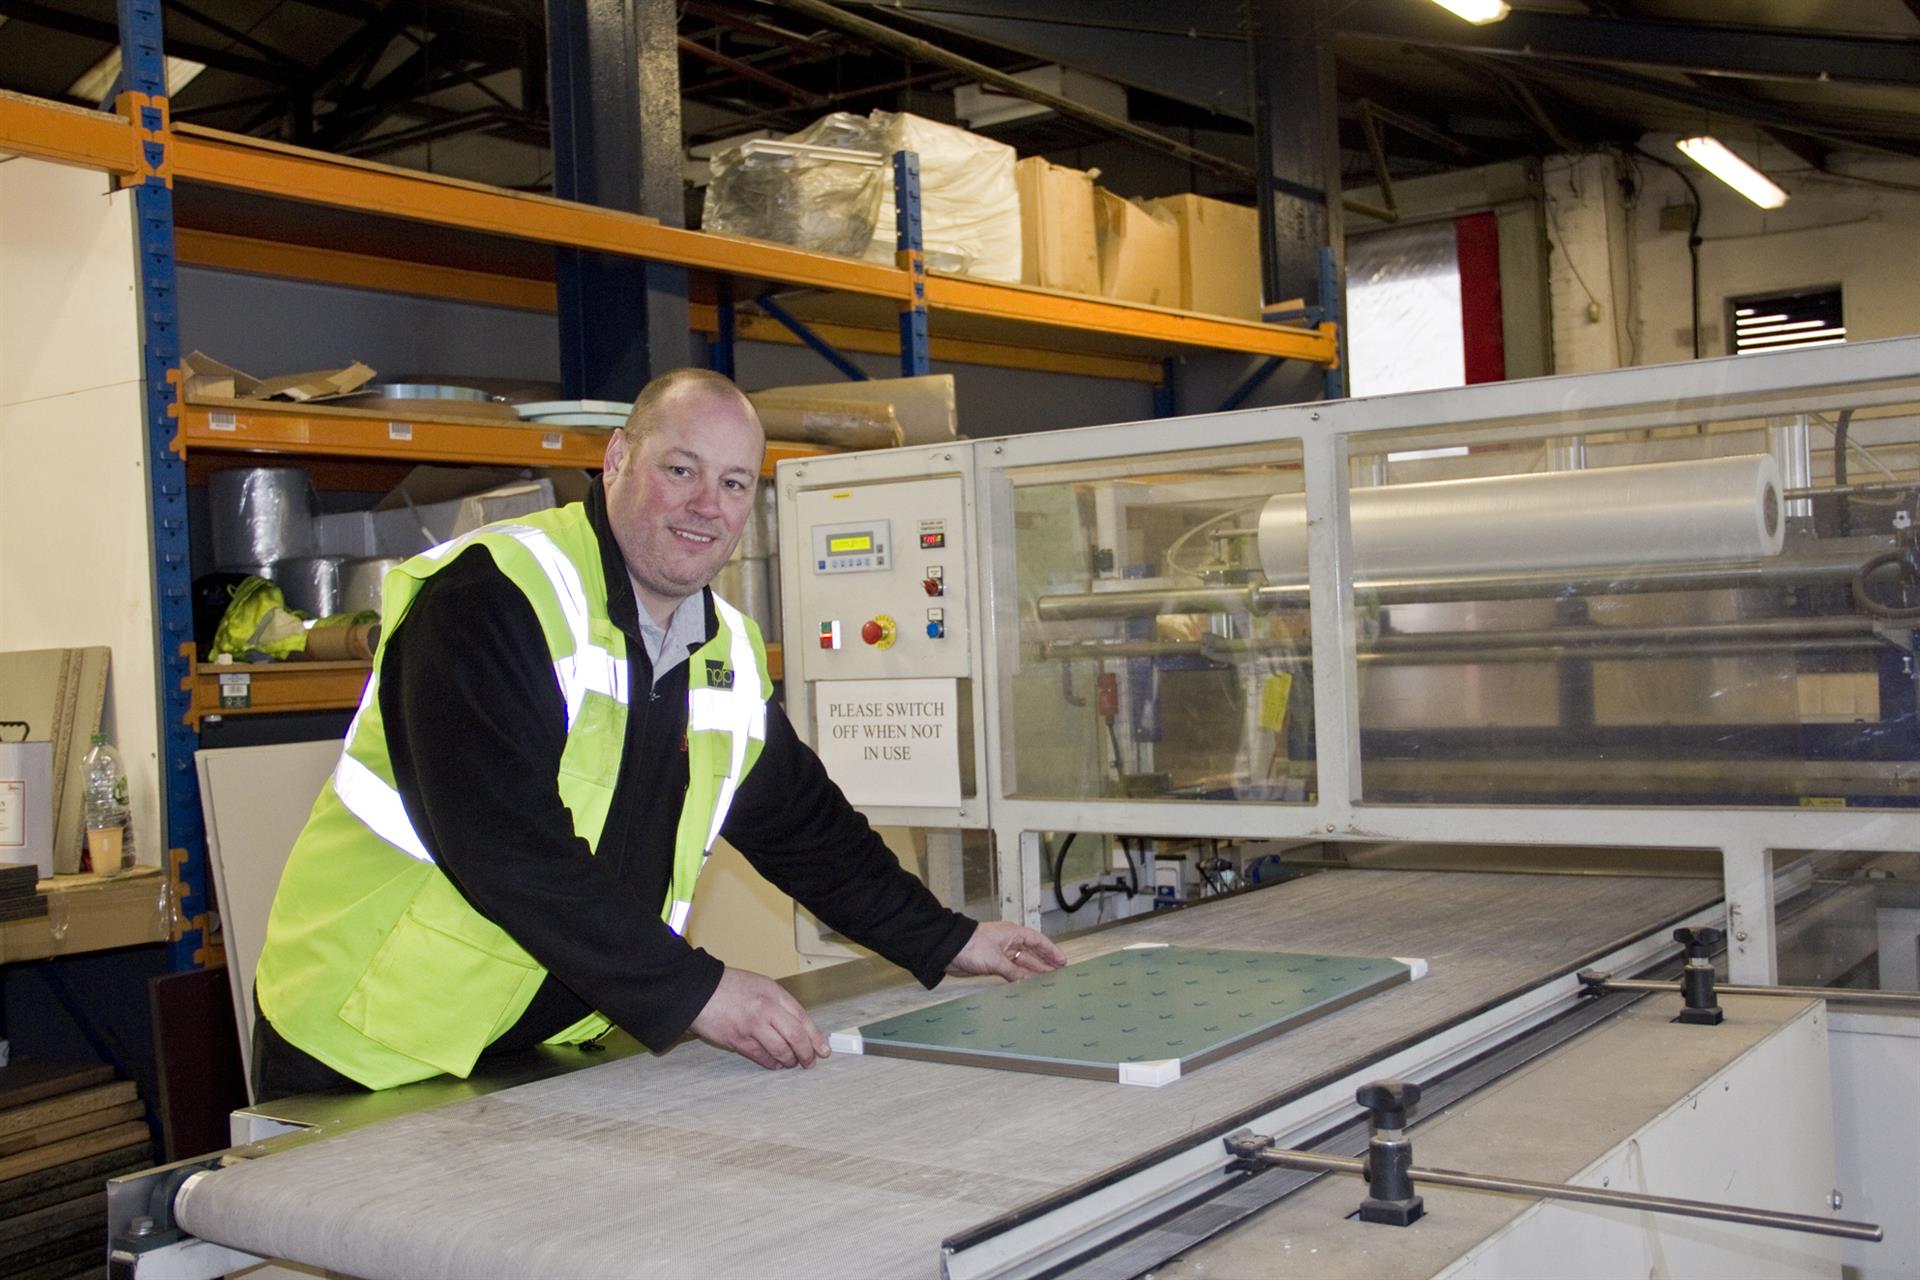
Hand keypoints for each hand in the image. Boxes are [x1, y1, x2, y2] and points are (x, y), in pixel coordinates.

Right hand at [689, 967, 830, 1069]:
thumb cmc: (730, 987)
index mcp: (773, 993)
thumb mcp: (761, 986)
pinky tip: (775, 1064)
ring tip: (792, 1063)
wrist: (698, 991)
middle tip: (810, 1062)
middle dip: (806, 1053)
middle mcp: (765, 1009)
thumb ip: (779, 1004)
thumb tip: (798, 1026)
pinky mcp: (738, 1041)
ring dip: (789, 1060)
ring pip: (780, 1050)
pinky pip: (761, 1057)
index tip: (823, 1049)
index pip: (802, 1017)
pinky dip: (771, 1063)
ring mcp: (751, 1026)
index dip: (815, 1036)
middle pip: (795, 1036)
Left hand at [946, 921, 1066, 982]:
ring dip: (1033, 972)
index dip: (1051, 950)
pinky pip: (1012, 971)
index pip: (1037, 941)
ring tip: (1047, 982)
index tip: (1062, 961)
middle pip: (1032, 953)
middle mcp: (1009, 942)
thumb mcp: (996, 960)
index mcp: (1012, 934)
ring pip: (1022, 963)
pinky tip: (1027, 985)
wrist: (948, 950)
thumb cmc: (972, 946)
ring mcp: (1001, 953)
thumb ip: (1014, 972)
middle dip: (1045, 963)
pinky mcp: (992, 964)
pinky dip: (1020, 978)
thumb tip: (1028, 982)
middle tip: (1059, 974)